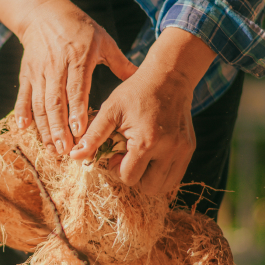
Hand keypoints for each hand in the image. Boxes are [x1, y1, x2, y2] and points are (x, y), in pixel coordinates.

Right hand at [14, 0, 135, 152]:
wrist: (44, 13)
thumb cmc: (79, 27)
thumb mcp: (103, 41)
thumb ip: (120, 62)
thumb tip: (140, 78)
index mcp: (77, 59)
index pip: (76, 89)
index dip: (76, 111)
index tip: (79, 132)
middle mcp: (56, 67)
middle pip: (55, 102)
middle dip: (59, 128)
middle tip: (65, 150)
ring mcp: (39, 71)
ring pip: (39, 103)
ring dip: (44, 127)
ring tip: (51, 147)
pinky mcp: (26, 73)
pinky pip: (23, 95)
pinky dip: (21, 111)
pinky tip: (22, 128)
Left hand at [69, 27, 216, 193]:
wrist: (169, 77)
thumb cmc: (135, 92)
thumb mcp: (110, 110)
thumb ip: (93, 136)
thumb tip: (74, 156)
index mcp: (146, 142)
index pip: (129, 178)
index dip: (117, 169)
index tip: (115, 153)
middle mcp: (168, 150)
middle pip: (149, 187)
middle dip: (135, 177)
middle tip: (128, 158)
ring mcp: (182, 150)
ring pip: (165, 186)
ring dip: (150, 178)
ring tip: (141, 157)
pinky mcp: (190, 148)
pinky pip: (176, 174)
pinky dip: (162, 172)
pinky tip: (153, 155)